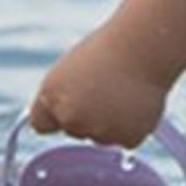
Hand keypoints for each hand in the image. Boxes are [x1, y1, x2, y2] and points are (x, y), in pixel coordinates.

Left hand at [29, 25, 170, 149]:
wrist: (144, 46)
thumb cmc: (110, 50)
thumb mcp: (73, 68)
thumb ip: (63, 96)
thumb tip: (65, 120)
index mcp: (51, 95)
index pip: (41, 124)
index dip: (55, 114)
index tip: (69, 102)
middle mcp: (70, 118)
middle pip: (75, 130)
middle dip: (87, 115)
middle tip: (106, 86)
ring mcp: (99, 131)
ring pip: (101, 136)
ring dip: (111, 121)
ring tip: (123, 90)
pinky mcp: (126, 139)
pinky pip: (125, 139)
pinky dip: (133, 124)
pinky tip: (136, 101)